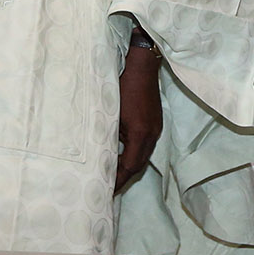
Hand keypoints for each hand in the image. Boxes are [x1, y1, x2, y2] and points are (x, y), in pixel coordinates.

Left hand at [115, 39, 163, 194]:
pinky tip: (119, 154)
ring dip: (128, 166)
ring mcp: (156, 127)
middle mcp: (152, 134)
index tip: (103, 191)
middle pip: (139, 165)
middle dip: (123, 177)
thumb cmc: (121, 85)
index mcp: (141, 134)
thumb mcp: (109, 113)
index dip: (117, 181)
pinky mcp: (154, 121)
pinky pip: (144, 145)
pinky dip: (132, 154)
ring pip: (142, 155)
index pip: (130, 167)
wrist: (139, 63)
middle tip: (105, 188)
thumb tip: (98, 157)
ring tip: (111, 174)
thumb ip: (106, 136)